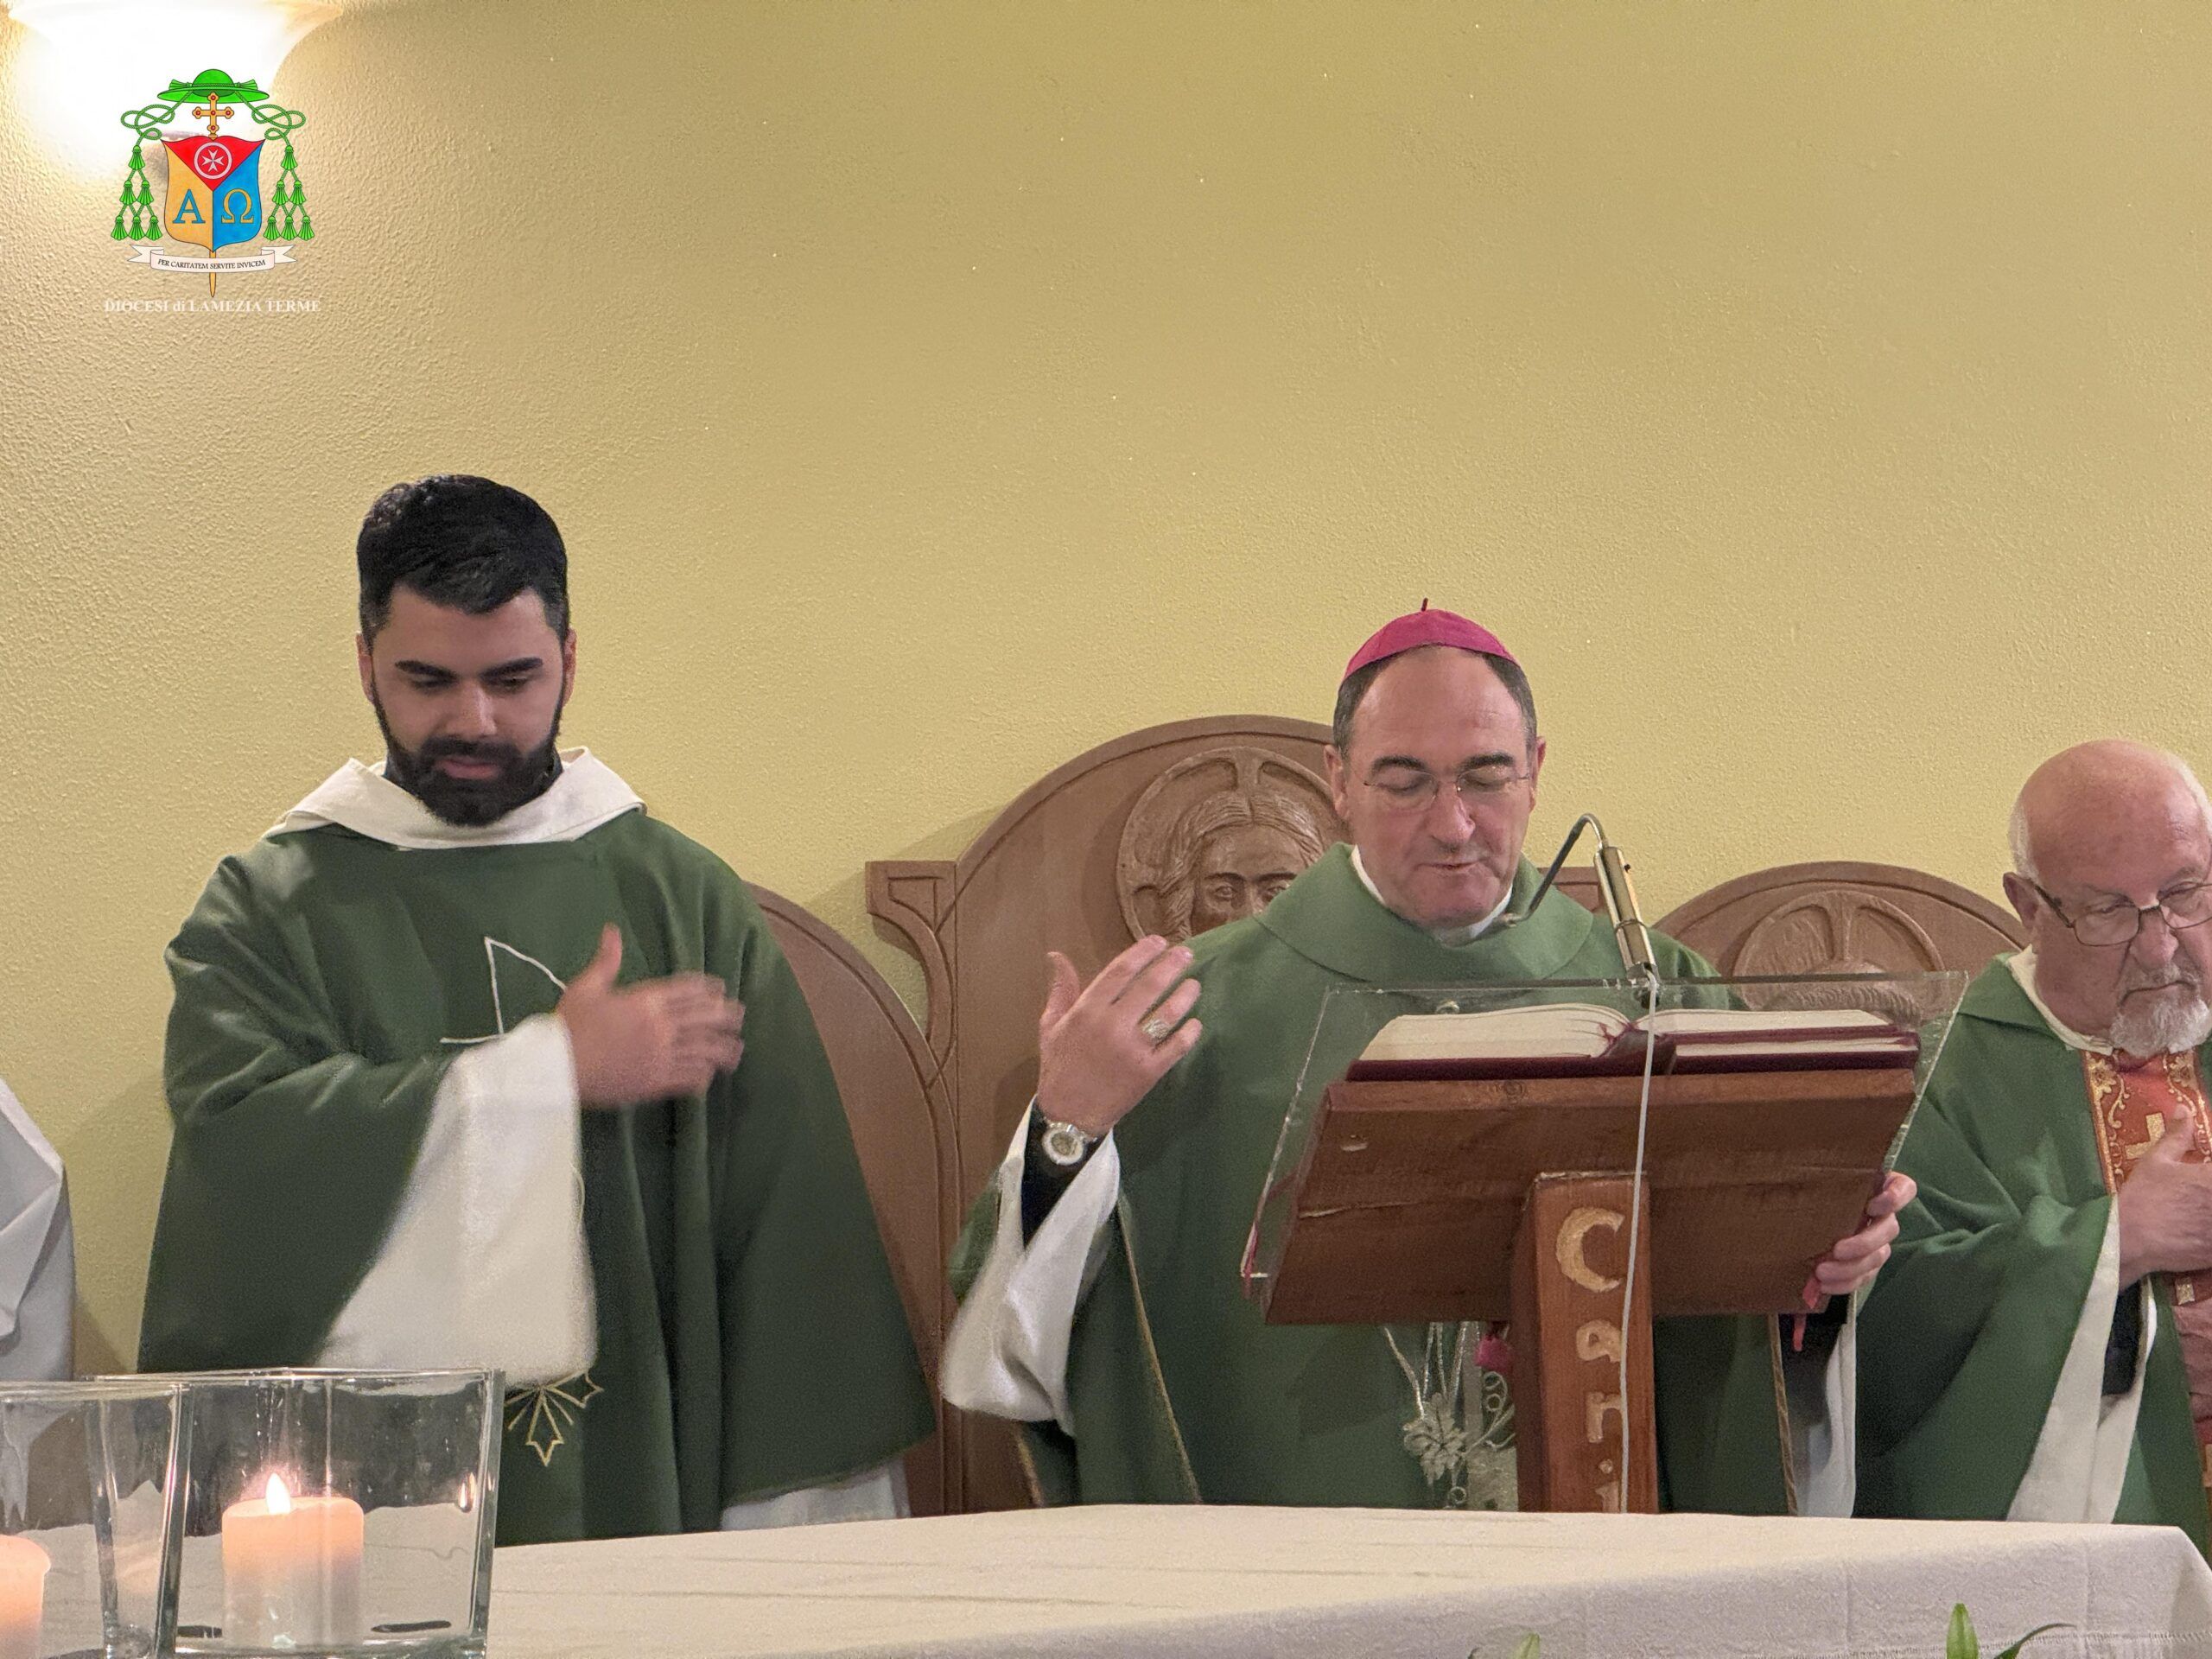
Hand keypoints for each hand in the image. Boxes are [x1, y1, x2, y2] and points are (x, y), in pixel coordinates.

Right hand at [556, 926, 745, 1108]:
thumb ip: (606, 960)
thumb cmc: (568, 1026)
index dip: (707, 989)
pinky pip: (689, 1077)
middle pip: (703, 1018)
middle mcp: (660, 1027)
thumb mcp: (586, 987)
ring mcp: (661, 1055)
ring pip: (703, 1050)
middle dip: (725, 1016)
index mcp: (645, 1000)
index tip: (720, 990)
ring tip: (736, 1050)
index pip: (687, 990)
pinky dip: (703, 1075)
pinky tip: (710, 1074)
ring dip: (723, 1049)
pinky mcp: (655, 1082)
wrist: (554, 1067)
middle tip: (739, 1016)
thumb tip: (612, 931)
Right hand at [1035, 937, 1202, 1136]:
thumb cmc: (1060, 1066)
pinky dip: (1189, 1033)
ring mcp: (1133, 1050)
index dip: (1142, 952)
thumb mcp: (1051, 1025)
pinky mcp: (1149, 1072)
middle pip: (1149, 986)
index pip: (1120, 971)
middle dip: (1171, 966)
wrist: (1068, 1115)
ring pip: (1167, 1014)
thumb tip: (1057, 956)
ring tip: (1193, 985)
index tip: (1158, 942)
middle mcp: (1112, 1026)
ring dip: (1185, 995)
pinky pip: (1176, 1047)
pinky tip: (1195, 1022)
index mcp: (1087, 1011)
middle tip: (1186, 954)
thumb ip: (1061, 990)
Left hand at [1804, 1170, 1916, 1306]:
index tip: (1872, 1206)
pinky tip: (1824, 1285)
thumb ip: (1811, 1169)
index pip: (1903, 1188)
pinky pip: (1863, 1277)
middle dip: (1864, 1243)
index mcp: (1876, 1186)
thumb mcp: (1811, 1176)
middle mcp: (1882, 1214)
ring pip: (1878, 1257)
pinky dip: (1845, 1283)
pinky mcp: (1866, 1263)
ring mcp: (1877, 1240)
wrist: (1798, 1216)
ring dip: (1851, 1268)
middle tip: (1837, 1250)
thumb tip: (1786, 1165)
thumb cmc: (1807, 1187)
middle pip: (1889, 1229)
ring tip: (1821, 1272)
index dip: (1895, 1198)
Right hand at [2118, 1105, 2211, 1284]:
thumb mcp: (2156, 1161)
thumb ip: (2177, 1136)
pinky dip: (2209, 1235)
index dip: (2209, 1174)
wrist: (2128, 1238)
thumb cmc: (2142, 1196)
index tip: (2203, 1177)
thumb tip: (2184, 1110)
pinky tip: (2199, 1231)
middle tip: (2201, 1195)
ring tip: (2200, 1213)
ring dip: (2209, 1210)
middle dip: (2209, 1191)